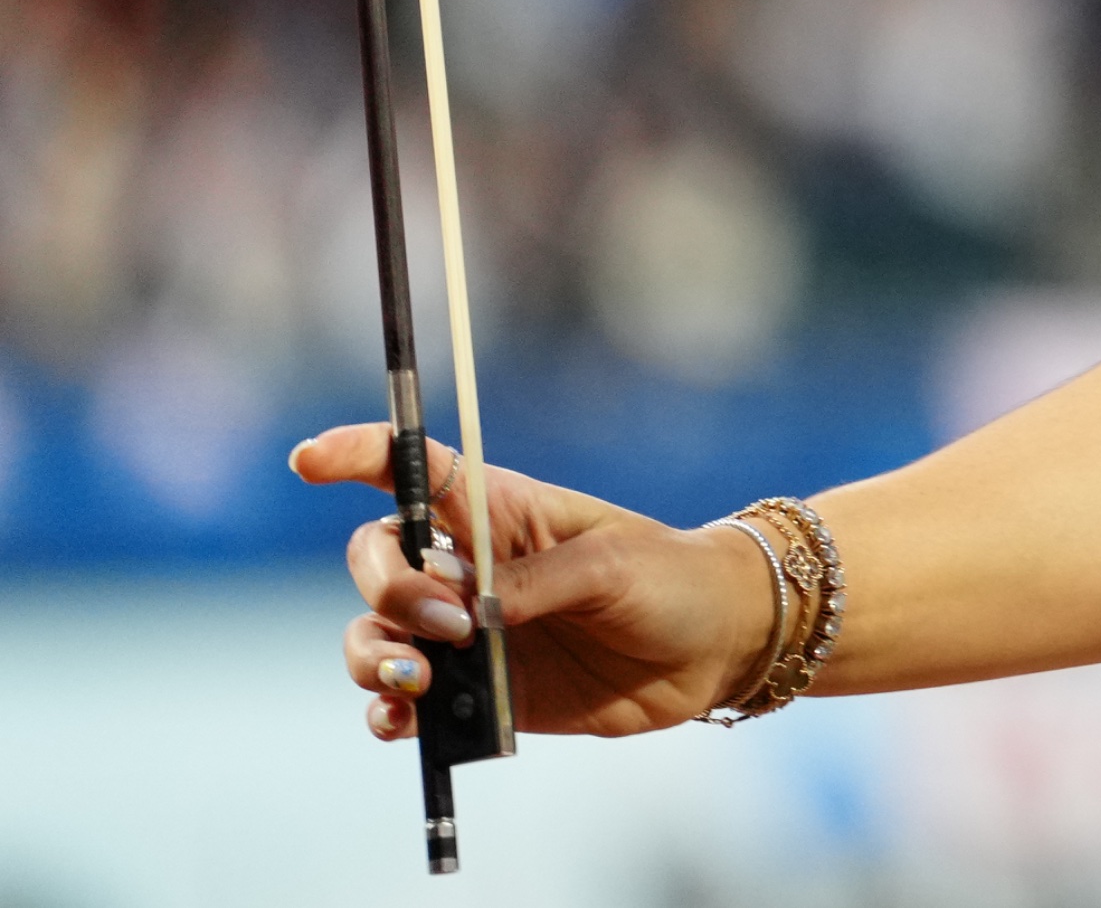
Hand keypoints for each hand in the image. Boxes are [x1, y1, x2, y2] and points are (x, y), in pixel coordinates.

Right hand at [290, 424, 779, 742]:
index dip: (356, 454)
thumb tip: (463, 619)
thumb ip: (532, 586)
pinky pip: (403, 705)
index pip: (415, 470)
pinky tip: (403, 723)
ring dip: (375, 658)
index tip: (309, 459)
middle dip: (384, 590)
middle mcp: (468, 569)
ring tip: (419, 682)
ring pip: (374, 637)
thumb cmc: (669, 579)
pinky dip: (388, 714)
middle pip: (376, 561)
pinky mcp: (476, 692)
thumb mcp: (611, 566)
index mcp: (501, 512)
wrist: (713, 648)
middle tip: (446, 625)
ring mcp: (466, 633)